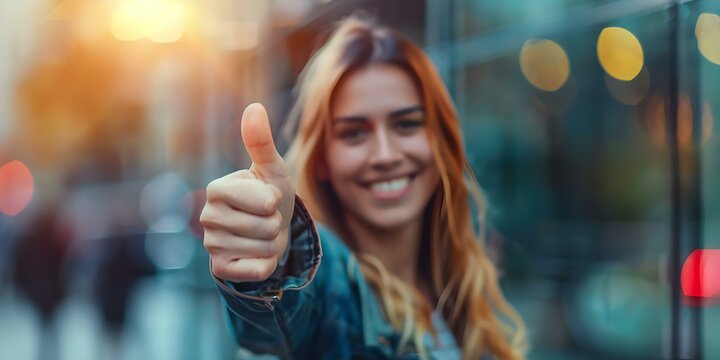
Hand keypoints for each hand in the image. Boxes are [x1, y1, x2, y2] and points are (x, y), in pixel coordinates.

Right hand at [200, 103, 294, 282]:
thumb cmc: (270, 196)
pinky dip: (266, 264)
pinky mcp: (220, 269)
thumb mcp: (272, 169)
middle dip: (275, 225)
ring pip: (264, 248)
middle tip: (266, 220)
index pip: (266, 202)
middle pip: (266, 227)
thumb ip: (261, 141)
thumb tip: (254, 107)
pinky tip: (256, 255)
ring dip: (272, 244)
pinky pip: (257, 270)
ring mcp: (211, 245)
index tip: (268, 199)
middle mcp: (207, 217)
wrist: (269, 232)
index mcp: (217, 189)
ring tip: (261, 236)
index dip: (276, 201)